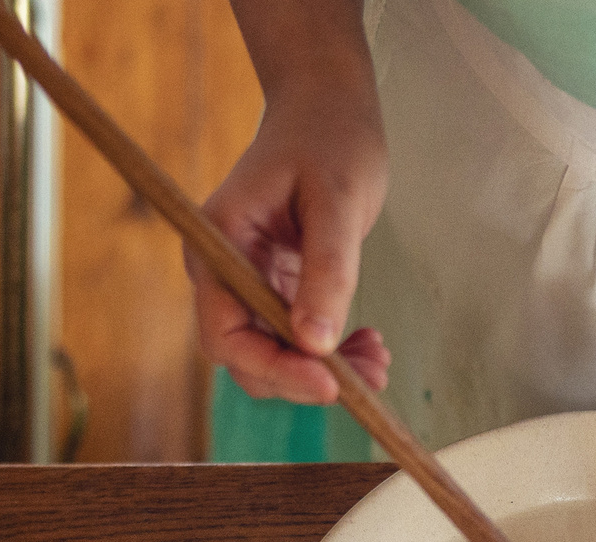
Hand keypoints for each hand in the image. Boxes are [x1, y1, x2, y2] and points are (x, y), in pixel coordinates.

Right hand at [190, 85, 389, 404]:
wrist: (328, 105)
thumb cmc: (328, 137)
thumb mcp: (337, 199)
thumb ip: (326, 271)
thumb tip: (315, 342)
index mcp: (219, 245)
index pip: (225, 333)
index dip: (273, 366)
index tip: (328, 382)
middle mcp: (223, 270)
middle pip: (246, 356)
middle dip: (304, 376)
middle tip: (368, 376)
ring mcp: (248, 282)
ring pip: (273, 354)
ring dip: (323, 370)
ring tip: (377, 361)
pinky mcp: (276, 286)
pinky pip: (295, 337)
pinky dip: (331, 350)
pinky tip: (369, 344)